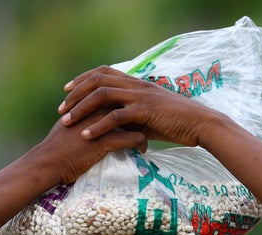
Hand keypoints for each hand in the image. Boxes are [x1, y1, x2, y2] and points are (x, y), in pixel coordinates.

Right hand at [27, 109, 148, 185]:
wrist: (48, 162)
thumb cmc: (56, 147)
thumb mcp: (68, 125)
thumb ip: (80, 117)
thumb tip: (87, 118)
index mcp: (89, 103)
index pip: (115, 94)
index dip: (128, 102)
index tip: (138, 111)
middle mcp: (98, 109)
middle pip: (127, 103)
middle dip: (141, 111)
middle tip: (150, 121)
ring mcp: (103, 123)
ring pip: (134, 119)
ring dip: (145, 127)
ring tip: (148, 136)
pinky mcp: (107, 140)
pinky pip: (133, 138)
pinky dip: (141, 143)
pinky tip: (142, 150)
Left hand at [58, 66, 219, 147]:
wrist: (200, 124)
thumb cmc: (178, 123)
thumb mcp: (151, 117)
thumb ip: (133, 117)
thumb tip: (117, 128)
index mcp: (137, 83)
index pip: (104, 72)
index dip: (83, 79)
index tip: (67, 90)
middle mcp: (136, 85)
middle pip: (97, 81)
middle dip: (75, 94)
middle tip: (61, 109)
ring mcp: (140, 96)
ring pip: (102, 96)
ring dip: (81, 108)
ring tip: (67, 122)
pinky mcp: (145, 110)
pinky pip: (115, 116)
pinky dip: (98, 126)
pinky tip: (86, 135)